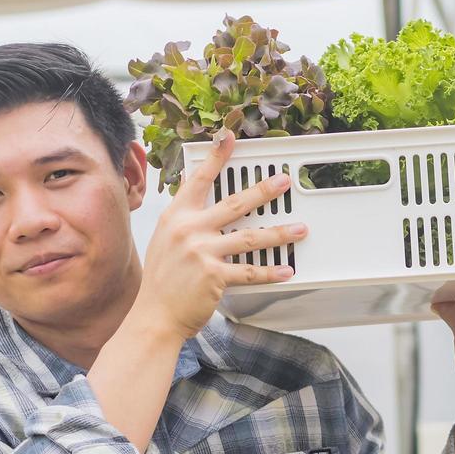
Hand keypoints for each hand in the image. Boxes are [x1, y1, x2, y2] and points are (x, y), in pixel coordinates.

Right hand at [134, 128, 307, 339]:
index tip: (230, 139)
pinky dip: (270, 271)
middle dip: (262, 191)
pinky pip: (249, 271)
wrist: (154, 314)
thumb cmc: (162, 279)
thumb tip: (192, 186)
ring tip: (300, 229)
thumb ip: (182, 216)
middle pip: (233, 204)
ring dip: (279, 233)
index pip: (199, 180)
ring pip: (249, 237)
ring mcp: (202, 252)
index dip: (216, 158)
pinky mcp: (214, 276)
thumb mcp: (164, 239)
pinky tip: (286, 269)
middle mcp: (189, 230)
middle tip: (282, 183)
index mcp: (176, 217)